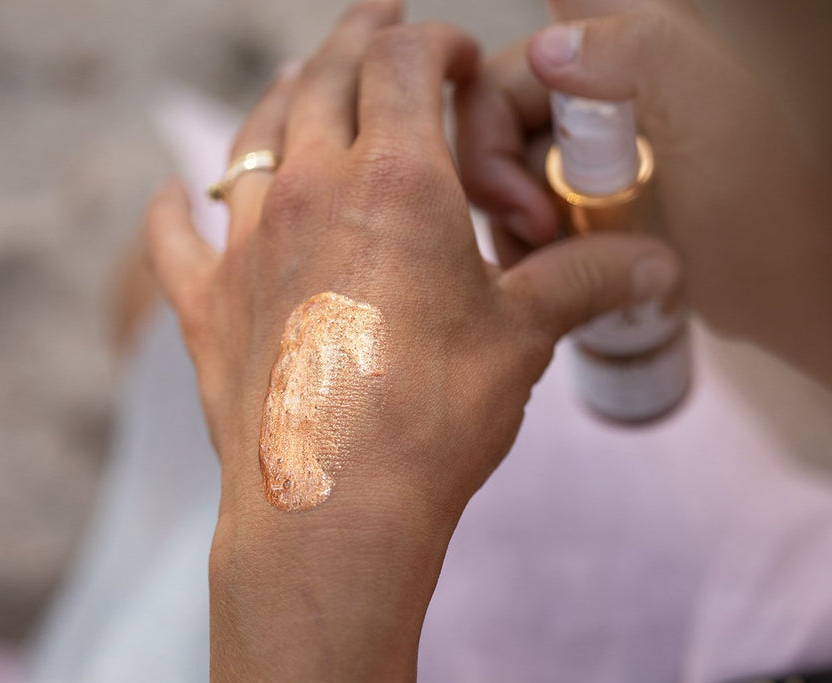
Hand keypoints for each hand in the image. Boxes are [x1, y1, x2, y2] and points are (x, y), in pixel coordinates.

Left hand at [145, 1, 677, 678]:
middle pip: (324, 77)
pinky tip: (171, 194)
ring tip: (301, 82)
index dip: (436, 41)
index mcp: (392, 180)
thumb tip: (659, 263)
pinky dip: (175, 209)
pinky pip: (176, 237)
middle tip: (380, 21)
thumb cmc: (435, 416)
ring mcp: (246, 243)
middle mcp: (308, 190)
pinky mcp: (207, 304)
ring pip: (253, 136)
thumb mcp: (522, 337)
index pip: (405, 63)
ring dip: (282, 98)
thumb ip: (586, 280)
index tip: (459, 55)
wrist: (335, 508)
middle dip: (358, 38)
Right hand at [457, 2, 831, 435]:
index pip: (535, 34)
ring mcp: (597, 142)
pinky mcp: (594, 196)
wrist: (801, 295)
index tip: (510, 152)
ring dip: (507, 212)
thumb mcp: (713, 113)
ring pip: (505, 157)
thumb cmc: (774, 205)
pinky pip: (527, 203)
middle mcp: (606, 80)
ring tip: (548, 258)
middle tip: (531, 224)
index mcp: (636, 37)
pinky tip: (553, 268)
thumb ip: (639, 51)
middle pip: (497, 98)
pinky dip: (525, 237)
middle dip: (495, 165)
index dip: (501, 81)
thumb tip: (547, 47)